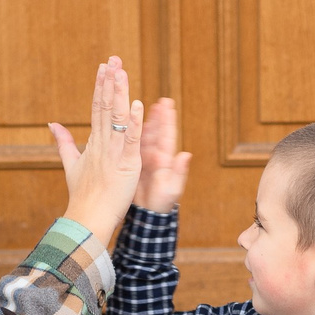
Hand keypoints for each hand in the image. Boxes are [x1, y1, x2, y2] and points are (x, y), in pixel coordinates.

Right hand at [47, 57, 143, 241]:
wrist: (87, 217)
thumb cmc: (82, 195)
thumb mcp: (70, 164)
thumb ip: (63, 142)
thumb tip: (52, 124)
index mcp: (93, 142)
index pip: (97, 108)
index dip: (100, 86)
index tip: (104, 66)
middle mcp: (102, 143)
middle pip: (105, 107)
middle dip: (109, 82)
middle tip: (114, 59)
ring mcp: (114, 153)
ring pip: (116, 118)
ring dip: (119, 94)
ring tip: (122, 72)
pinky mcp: (127, 164)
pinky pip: (130, 140)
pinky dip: (133, 123)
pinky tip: (136, 105)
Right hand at [136, 96, 188, 212]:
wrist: (148, 214)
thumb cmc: (162, 203)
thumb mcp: (171, 189)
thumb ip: (179, 172)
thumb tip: (186, 154)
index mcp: (165, 160)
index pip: (167, 136)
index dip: (167, 120)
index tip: (168, 105)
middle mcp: (156, 157)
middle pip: (157, 132)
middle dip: (158, 116)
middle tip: (160, 100)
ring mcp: (145, 160)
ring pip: (144, 137)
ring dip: (145, 122)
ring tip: (145, 106)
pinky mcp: (134, 165)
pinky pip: (132, 146)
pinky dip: (131, 135)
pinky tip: (128, 125)